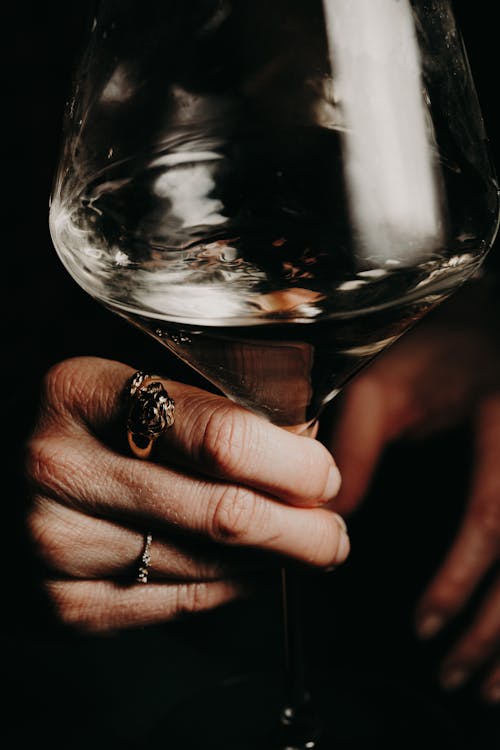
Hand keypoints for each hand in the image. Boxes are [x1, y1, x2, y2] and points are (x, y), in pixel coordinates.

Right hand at [24, 356, 347, 632]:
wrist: (1, 475)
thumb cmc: (83, 423)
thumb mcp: (131, 378)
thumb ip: (210, 393)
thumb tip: (304, 436)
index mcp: (83, 391)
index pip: (221, 438)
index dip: (293, 463)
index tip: (323, 473)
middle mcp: (61, 468)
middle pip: (224, 515)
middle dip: (303, 530)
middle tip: (332, 530)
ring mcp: (57, 542)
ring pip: (210, 568)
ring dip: (271, 560)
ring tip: (295, 544)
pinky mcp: (64, 603)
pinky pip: (181, 605)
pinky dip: (230, 589)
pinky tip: (245, 569)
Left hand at [325, 285, 499, 703]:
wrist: (487, 317)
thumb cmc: (437, 344)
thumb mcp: (386, 384)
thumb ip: (357, 446)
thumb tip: (330, 516)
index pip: (493, 517)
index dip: (461, 580)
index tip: (427, 626)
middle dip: (498, 631)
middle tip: (461, 680)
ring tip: (491, 688)